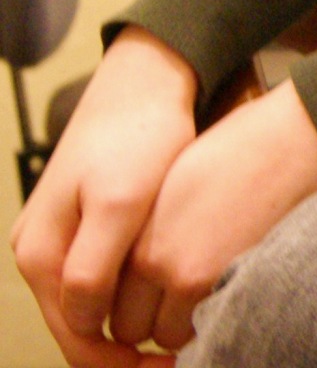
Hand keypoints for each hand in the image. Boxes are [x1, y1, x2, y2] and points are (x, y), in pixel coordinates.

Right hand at [9, 27, 198, 367]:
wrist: (145, 80)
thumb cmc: (139, 135)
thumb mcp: (121, 203)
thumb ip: (94, 267)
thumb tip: (83, 320)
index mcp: (41, 256)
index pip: (76, 340)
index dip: (121, 367)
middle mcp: (38, 253)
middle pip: (79, 329)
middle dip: (123, 356)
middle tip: (176, 364)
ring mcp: (56, 237)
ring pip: (90, 307)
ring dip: (127, 330)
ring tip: (175, 343)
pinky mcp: (82, 222)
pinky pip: (99, 278)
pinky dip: (128, 299)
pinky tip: (165, 301)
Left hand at [112, 80, 316, 354]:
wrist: (301, 137)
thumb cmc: (245, 147)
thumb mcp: (177, 179)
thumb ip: (150, 231)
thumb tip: (139, 268)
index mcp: (140, 234)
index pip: (111, 298)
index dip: (132, 296)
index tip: (151, 287)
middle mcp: (159, 262)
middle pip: (132, 326)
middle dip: (151, 316)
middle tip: (177, 293)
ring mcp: (196, 279)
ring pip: (168, 335)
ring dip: (182, 323)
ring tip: (207, 289)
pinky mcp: (235, 286)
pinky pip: (209, 328)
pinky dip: (214, 318)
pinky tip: (228, 287)